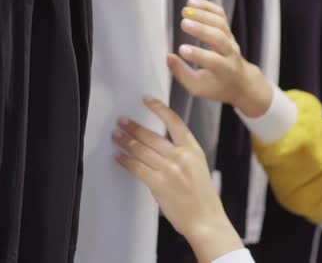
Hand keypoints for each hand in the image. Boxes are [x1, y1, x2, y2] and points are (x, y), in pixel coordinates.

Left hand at [112, 96, 243, 262]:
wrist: (206, 220)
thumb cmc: (202, 197)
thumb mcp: (198, 166)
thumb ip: (181, 153)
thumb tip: (157, 145)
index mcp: (193, 149)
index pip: (174, 121)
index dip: (158, 108)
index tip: (147, 100)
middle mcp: (181, 157)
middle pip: (151, 135)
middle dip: (132, 126)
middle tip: (122, 121)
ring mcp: (169, 170)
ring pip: (140, 149)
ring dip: (125, 141)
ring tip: (116, 135)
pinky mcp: (158, 184)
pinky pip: (136, 167)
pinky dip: (125, 160)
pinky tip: (119, 156)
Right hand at [168, 0, 272, 116]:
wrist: (240, 81)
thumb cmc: (216, 86)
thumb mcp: (197, 87)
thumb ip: (182, 73)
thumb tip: (168, 57)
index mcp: (224, 70)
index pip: (212, 61)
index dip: (197, 54)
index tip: (181, 49)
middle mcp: (230, 53)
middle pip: (218, 38)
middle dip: (201, 30)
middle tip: (183, 23)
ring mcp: (230, 39)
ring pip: (220, 24)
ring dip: (203, 14)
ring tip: (185, 10)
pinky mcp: (227, 30)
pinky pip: (220, 15)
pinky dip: (207, 6)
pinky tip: (192, 3)